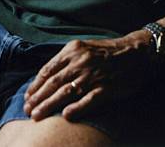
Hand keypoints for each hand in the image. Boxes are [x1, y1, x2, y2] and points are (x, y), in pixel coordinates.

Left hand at [23, 30, 160, 122]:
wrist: (137, 52)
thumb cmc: (108, 51)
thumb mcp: (83, 47)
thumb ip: (66, 59)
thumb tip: (47, 75)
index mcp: (73, 50)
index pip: (48, 69)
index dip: (36, 85)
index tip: (27, 96)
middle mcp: (80, 61)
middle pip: (54, 82)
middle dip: (38, 97)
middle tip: (27, 110)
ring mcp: (94, 75)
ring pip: (66, 91)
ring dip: (50, 105)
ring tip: (37, 115)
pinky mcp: (107, 87)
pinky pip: (89, 99)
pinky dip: (77, 108)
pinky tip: (66, 116)